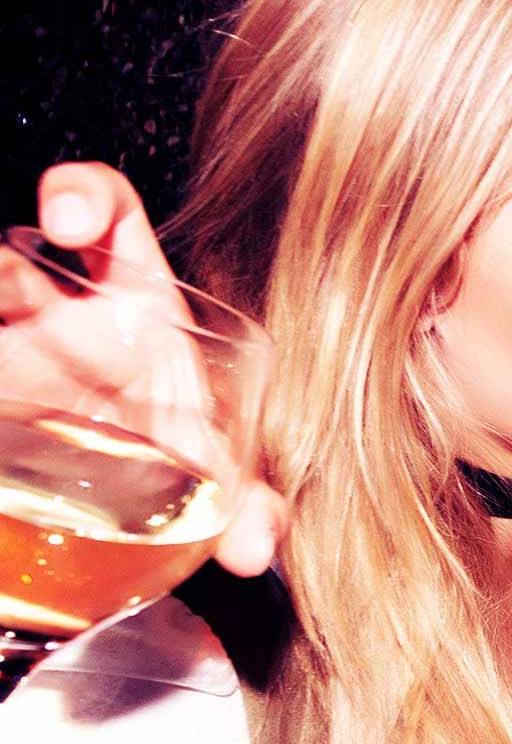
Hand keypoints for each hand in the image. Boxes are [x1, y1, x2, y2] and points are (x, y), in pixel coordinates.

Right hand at [24, 162, 285, 576]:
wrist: (113, 504)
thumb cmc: (167, 454)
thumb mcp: (204, 470)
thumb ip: (241, 504)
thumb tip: (256, 549)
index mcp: (131, 302)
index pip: (105, 214)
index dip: (82, 194)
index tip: (67, 220)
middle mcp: (57, 313)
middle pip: (13, 265)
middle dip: (3, 277)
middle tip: (7, 293)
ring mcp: (11, 346)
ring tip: (7, 387)